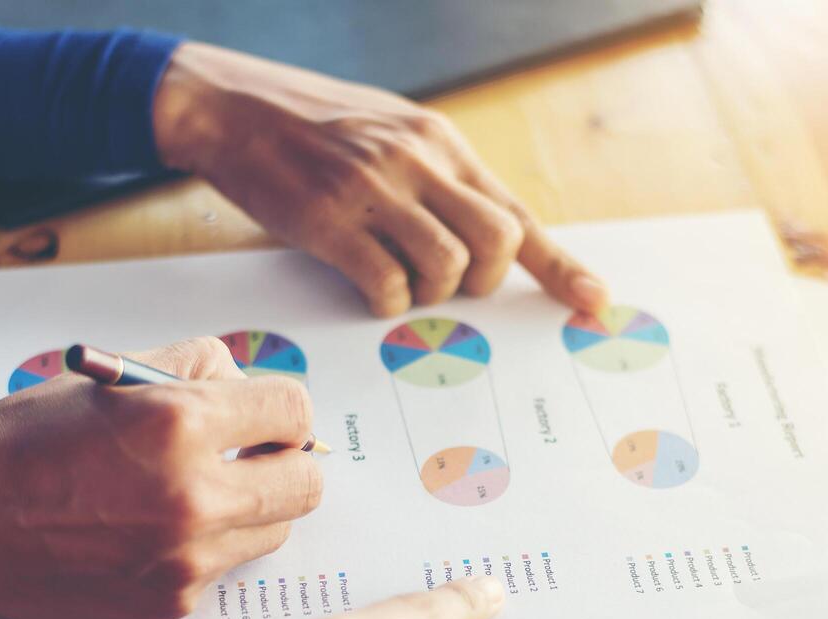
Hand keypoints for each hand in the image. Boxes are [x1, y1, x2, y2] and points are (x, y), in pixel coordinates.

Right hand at [0, 337, 321, 618]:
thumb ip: (194, 367)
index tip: (262, 416)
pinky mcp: (169, 604)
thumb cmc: (23, 440)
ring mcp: (185, 559)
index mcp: (179, 422)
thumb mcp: (110, 377)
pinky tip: (152, 532)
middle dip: (284, 462)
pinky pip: (224, 569)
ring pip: (273, 531)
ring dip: (250, 508)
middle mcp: (193, 496)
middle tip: (249, 456)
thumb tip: (250, 384)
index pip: (294, 412)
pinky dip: (206, 549)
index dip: (279, 409)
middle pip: (306, 483)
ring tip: (191, 493)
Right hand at [152, 42, 609, 317]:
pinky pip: (387, 282)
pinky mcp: (330, 219)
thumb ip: (439, 180)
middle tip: (451, 286)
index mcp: (441, 142)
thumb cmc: (313, 128)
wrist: (232, 106)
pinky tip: (367, 288)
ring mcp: (374, 189)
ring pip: (448, 266)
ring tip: (399, 282)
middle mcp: (418, 161)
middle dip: (484, 283)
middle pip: (497, 241)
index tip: (595, 303)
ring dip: (432, 295)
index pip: (517, 212)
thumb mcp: (392, 135)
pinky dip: (386, 301)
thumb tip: (485, 238)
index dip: (561, 266)